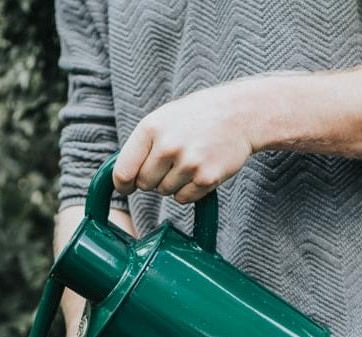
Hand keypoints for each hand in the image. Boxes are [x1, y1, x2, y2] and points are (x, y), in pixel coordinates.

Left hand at [113, 80, 257, 202]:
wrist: (241, 113)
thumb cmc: (197, 117)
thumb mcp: (164, 119)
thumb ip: (142, 146)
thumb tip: (120, 178)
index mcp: (151, 128)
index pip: (124, 171)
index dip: (123, 184)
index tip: (126, 186)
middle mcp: (168, 145)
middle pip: (144, 184)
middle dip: (153, 179)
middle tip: (171, 162)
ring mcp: (188, 163)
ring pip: (165, 192)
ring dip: (174, 183)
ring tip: (189, 160)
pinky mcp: (206, 178)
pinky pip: (184, 198)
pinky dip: (190, 190)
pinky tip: (200, 169)